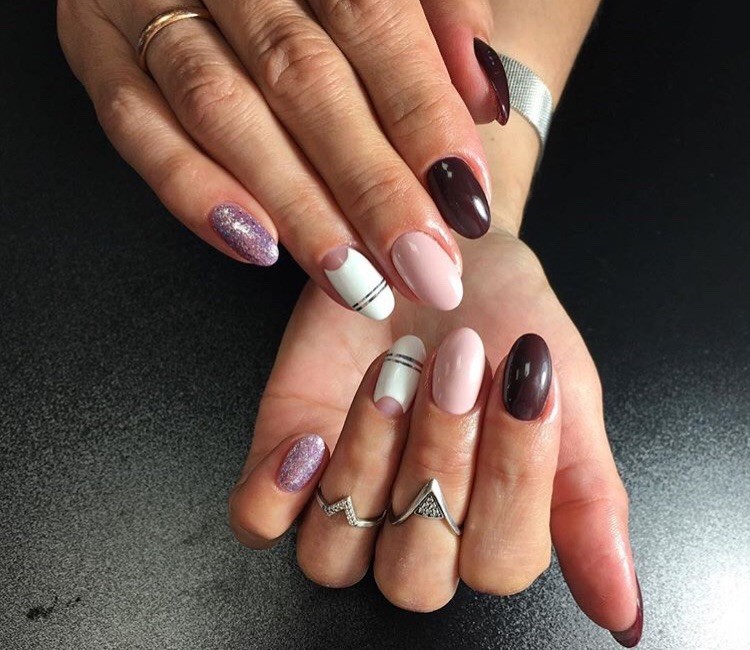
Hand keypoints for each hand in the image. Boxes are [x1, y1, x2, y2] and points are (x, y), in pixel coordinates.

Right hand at [58, 0, 511, 316]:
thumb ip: (437, 13)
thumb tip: (487, 96)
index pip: (374, 21)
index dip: (423, 115)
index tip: (466, 201)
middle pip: (304, 78)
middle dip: (370, 184)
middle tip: (422, 267)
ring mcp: (148, 1)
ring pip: (222, 111)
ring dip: (295, 205)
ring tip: (354, 280)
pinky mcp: (97, 45)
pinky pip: (133, 124)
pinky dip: (191, 190)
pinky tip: (255, 247)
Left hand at [228, 229, 641, 644]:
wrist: (442, 249)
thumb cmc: (508, 318)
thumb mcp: (565, 394)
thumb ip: (588, 501)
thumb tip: (622, 612)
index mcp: (489, 524)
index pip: (500, 564)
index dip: (514, 479)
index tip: (523, 379)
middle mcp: (413, 527)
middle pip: (417, 574)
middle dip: (442, 462)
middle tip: (458, 364)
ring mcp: (342, 497)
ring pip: (334, 557)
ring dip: (366, 467)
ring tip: (396, 376)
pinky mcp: (282, 454)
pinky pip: (258, 520)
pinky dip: (277, 493)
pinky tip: (311, 436)